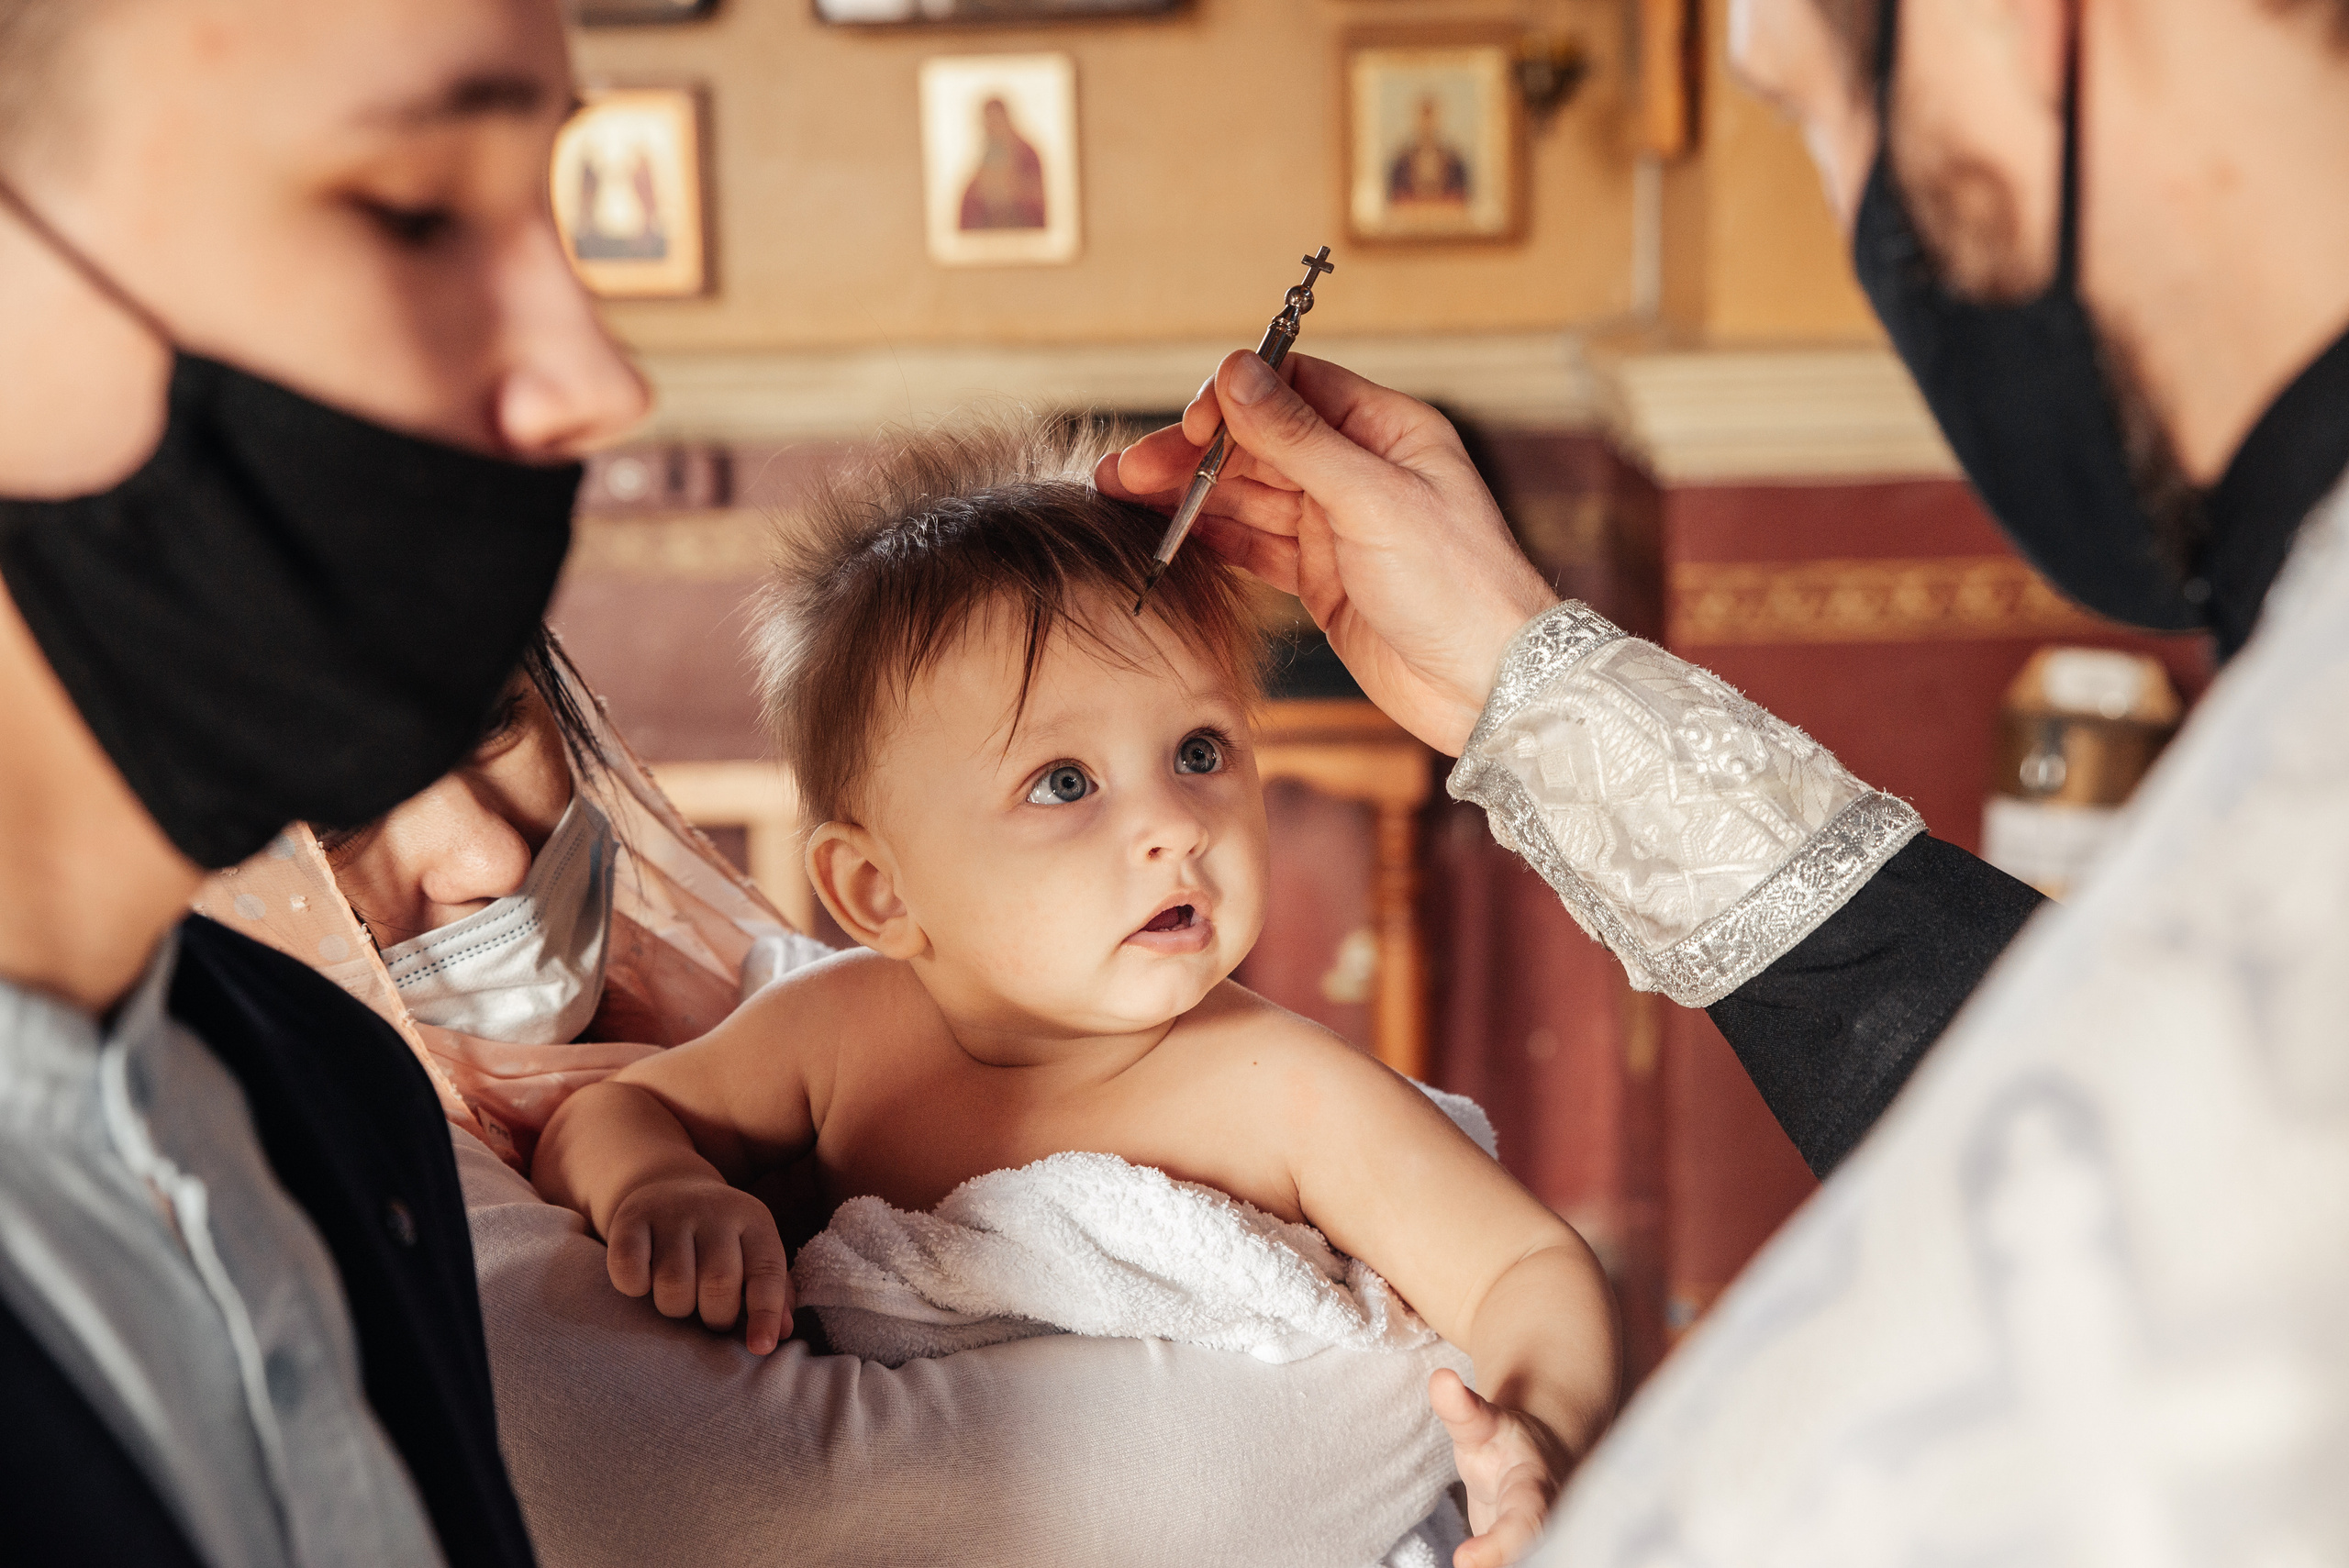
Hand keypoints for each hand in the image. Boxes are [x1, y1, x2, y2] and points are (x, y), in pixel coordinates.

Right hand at [604, 1175, 794, 1354]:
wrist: (669, 1186)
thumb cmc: (720, 1237)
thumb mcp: (753, 1252)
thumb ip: (773, 1292)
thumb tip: (781, 1333)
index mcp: (754, 1220)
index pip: (767, 1271)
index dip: (766, 1314)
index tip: (760, 1347)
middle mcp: (715, 1211)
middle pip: (718, 1282)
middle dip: (716, 1317)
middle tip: (711, 1318)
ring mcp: (670, 1213)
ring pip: (673, 1283)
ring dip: (675, 1308)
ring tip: (680, 1299)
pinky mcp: (630, 1220)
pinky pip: (630, 1271)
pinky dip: (636, 1289)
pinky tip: (645, 1283)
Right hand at [1099, 351, 1557, 755]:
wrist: (1491, 685)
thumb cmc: (1459, 585)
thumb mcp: (1373, 501)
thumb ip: (1299, 439)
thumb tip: (1236, 373)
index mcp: (1387, 430)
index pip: (1293, 388)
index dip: (1234, 400)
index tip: (1188, 427)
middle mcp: (1361, 471)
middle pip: (1259, 445)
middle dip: (1192, 456)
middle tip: (1126, 472)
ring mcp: (1339, 527)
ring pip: (1249, 498)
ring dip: (1189, 497)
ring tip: (1124, 498)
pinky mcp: (1323, 579)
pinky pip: (1254, 547)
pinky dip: (1211, 540)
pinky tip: (1167, 534)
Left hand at [1430, 1368, 1571, 1566]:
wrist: (1547, 1456)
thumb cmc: (1504, 1442)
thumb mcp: (1481, 1424)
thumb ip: (1461, 1409)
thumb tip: (1439, 1380)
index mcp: (1536, 1488)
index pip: (1526, 1520)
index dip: (1501, 1546)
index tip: (1465, 1560)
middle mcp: (1550, 1521)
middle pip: (1542, 1550)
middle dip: (1514, 1561)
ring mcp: (1549, 1541)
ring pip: (1541, 1554)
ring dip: (1509, 1565)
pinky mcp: (1536, 1552)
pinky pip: (1526, 1560)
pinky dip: (1498, 1566)